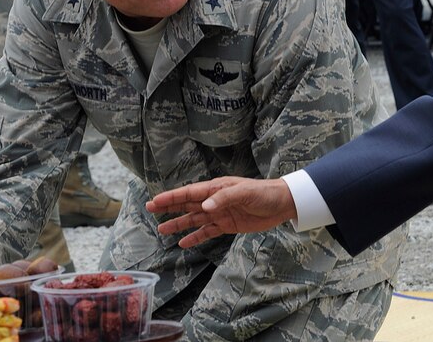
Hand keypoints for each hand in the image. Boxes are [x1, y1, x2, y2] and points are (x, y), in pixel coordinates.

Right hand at [145, 176, 297, 248]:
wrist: (282, 204)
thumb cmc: (264, 193)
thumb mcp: (245, 192)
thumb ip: (224, 198)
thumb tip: (204, 207)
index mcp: (216, 188)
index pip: (189, 193)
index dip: (171, 197)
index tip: (155, 201)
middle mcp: (214, 200)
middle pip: (187, 205)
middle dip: (169, 207)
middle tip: (150, 209)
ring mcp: (220, 213)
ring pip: (194, 220)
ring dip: (178, 224)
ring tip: (161, 230)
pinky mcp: (227, 225)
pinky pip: (207, 232)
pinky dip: (195, 237)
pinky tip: (183, 243)